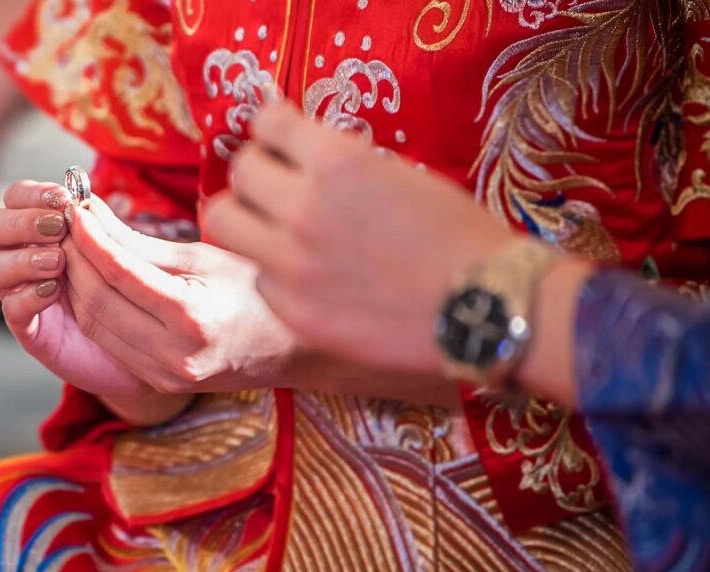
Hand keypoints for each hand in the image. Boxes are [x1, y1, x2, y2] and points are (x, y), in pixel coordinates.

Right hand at [0, 180, 176, 408]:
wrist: (148, 348)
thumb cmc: (137, 292)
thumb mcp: (129, 257)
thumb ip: (107, 232)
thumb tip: (89, 201)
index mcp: (44, 231)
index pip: (15, 199)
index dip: (31, 194)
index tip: (63, 199)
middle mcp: (26, 259)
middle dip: (21, 223)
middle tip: (58, 228)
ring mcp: (24, 294)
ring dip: (24, 258)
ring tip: (58, 261)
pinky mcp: (32, 330)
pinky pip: (12, 309)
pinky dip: (28, 296)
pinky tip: (53, 290)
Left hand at [63, 197, 295, 393]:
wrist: (289, 350)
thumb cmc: (255, 292)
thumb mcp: (205, 257)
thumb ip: (142, 241)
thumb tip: (91, 211)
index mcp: (193, 317)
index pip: (120, 273)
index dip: (89, 238)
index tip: (75, 209)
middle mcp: (175, 354)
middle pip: (97, 302)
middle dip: (74, 260)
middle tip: (65, 225)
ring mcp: (164, 375)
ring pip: (95, 326)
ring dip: (76, 285)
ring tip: (74, 249)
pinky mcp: (158, 383)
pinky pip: (109, 342)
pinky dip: (93, 310)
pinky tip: (91, 282)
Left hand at [202, 102, 511, 372]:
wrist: (485, 308)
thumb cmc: (457, 235)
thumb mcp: (399, 174)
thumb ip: (339, 165)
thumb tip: (301, 161)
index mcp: (336, 161)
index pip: (267, 122)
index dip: (273, 129)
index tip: (279, 139)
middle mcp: (303, 209)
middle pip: (238, 173)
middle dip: (255, 173)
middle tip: (272, 185)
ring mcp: (292, 265)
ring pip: (224, 225)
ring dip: (246, 220)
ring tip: (269, 229)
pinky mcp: (294, 312)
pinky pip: (260, 279)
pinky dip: (276, 274)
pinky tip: (308, 278)